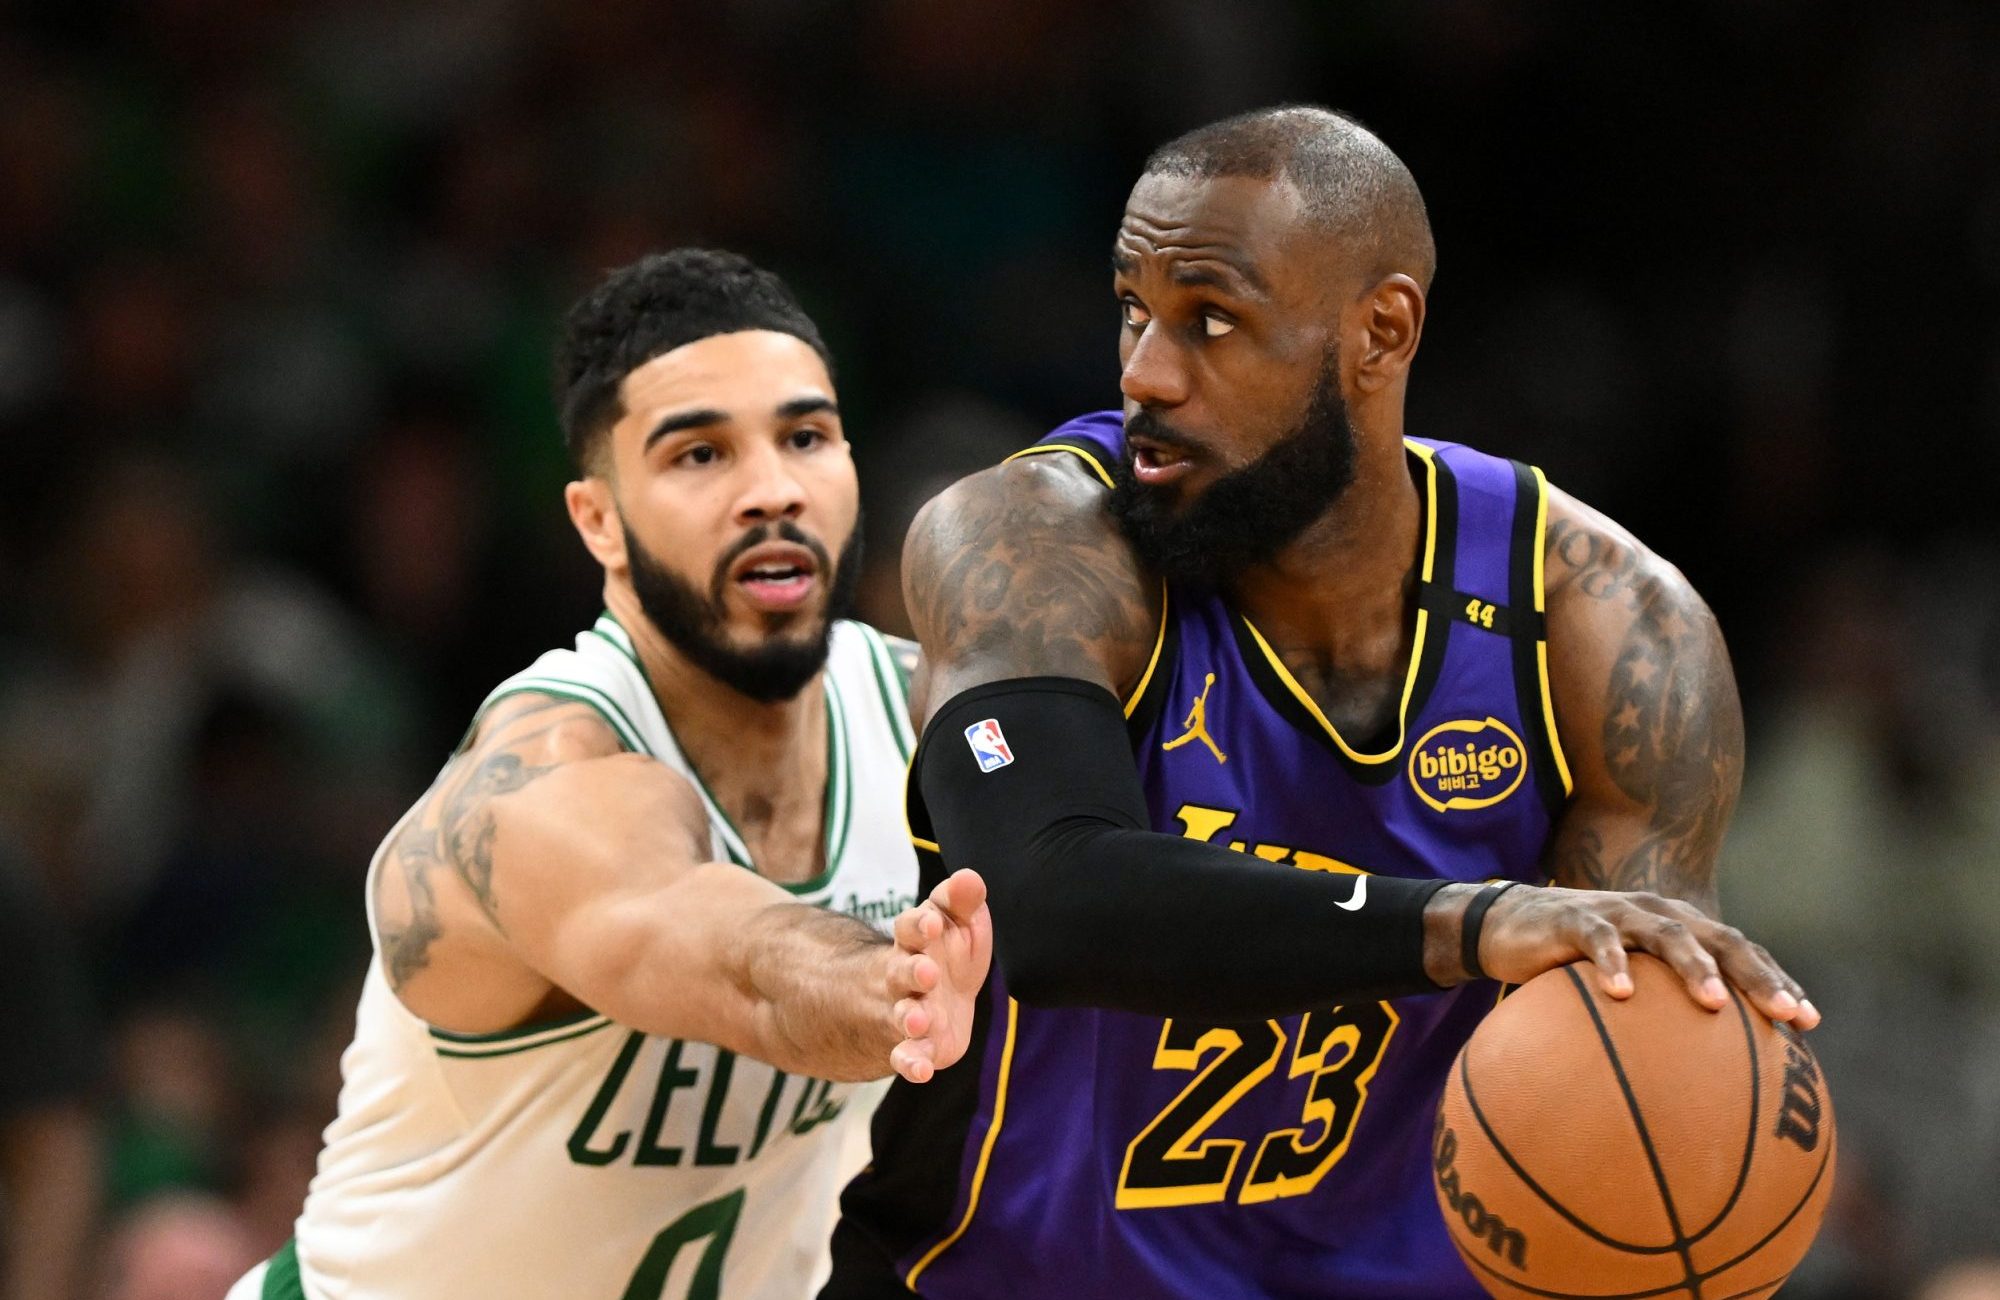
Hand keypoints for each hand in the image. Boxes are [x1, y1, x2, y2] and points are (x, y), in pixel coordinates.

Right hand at [885, 869, 993, 1081]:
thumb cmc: (944, 950)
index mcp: (916, 940)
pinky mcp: (915, 1045)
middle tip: (927, 972)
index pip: (910, 927)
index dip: (918, 925)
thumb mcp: (955, 922)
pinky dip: (912, 1064)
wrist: (922, 996)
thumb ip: (961, 902)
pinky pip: (908, 1056)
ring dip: (909, 1017)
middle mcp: (904, 975)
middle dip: (912, 971)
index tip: (931, 923)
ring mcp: (905, 1011)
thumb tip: (970, 877)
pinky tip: (921, 1072)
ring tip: (918, 1019)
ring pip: (901, 1014)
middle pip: (902, 971)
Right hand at [1458, 885, 1820, 1028]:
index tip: (1808, 1023)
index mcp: (1679, 928)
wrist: (1504, 924)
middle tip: (1785, 1012)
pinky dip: (1612, 964)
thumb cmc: (1571, 963)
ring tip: (1712, 1001)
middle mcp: (1658, 915)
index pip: (1740, 951)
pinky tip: (1623, 994)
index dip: (1776, 981)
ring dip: (1693, 965)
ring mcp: (1617, 914)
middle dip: (1756, 976)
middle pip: (1720, 939)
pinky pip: (1596, 940)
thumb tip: (1700, 1084)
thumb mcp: (1624, 986)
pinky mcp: (1572, 918)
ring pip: (1666, 934)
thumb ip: (1659, 1015)